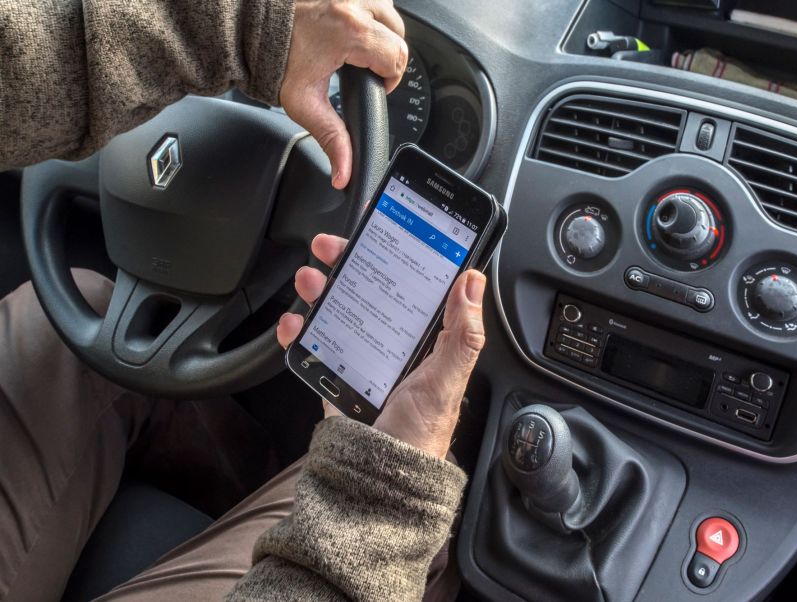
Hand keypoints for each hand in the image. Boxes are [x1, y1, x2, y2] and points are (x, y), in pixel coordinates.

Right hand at [277, 234, 486, 458]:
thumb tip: (473, 283)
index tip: (380, 234)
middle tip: (330, 249)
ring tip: (308, 280)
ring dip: (320, 291)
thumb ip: (461, 334)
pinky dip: (300, 333)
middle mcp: (395, 346)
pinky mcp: (337, 379)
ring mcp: (363, 361)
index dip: (397, 258)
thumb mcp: (445, 381)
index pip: (413, 288)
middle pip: (370, 293)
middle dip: (347, 266)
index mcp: (426, 341)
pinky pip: (316, 348)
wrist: (379, 482)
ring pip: (340, 313)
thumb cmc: (419, 435)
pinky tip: (293, 325)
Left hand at [280, 0, 407, 189]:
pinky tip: (348, 28)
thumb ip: (332, 139)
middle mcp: (355, 4)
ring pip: (389, 14)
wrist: (247, 27)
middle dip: (386, 55)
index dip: (389, 78)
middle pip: (398, 35)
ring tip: (355, 48)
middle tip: (361, 68)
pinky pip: (372, 0)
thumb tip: (344, 174)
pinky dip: (367, 14)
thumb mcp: (305, 105)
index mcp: (352, 33)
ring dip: (379, 32)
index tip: (372, 84)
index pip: (397, 59)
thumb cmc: (272, 59)